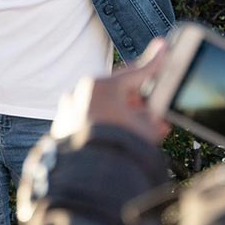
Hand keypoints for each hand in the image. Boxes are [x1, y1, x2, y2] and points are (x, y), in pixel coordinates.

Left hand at [50, 40, 170, 145]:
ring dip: (120, 114)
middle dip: (137, 101)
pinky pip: (87, 120)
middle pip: (117, 90)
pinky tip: (116, 137)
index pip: (135, 72)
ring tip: (137, 130)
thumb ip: (151, 116)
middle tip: (152, 109)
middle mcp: (81, 92)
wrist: (87, 176)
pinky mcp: (62, 126)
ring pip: (101, 105)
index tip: (163, 48)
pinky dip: (103, 125)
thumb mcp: (145, 129)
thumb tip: (154, 118)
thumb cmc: (117, 148)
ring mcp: (69, 108)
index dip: (153, 64)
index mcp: (102, 86)